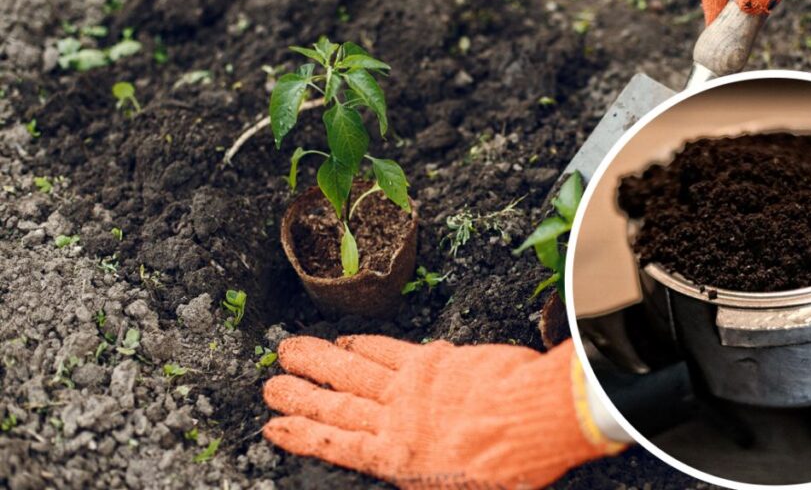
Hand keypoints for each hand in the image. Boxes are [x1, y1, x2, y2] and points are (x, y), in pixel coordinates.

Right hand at [262, 336, 624, 488]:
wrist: (536, 416)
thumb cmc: (509, 466)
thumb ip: (424, 481)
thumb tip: (408, 474)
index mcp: (398, 459)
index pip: (335, 445)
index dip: (301, 434)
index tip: (273, 425)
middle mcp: (396, 420)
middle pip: (335, 404)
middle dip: (298, 395)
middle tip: (269, 384)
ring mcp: (412, 386)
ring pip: (353, 371)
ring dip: (318, 360)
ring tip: (289, 349)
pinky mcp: (433, 360)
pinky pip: (387, 349)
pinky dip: (363, 344)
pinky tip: (346, 340)